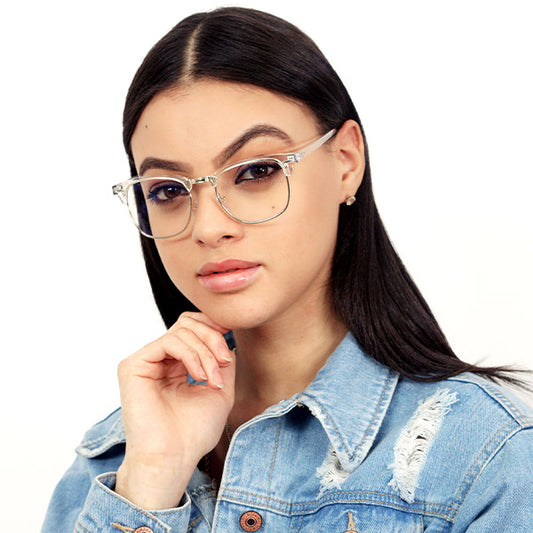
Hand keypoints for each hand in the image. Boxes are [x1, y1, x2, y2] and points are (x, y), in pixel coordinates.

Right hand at [115, 311, 235, 508]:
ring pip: (181, 331)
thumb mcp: (220, 387)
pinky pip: (169, 342)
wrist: (174, 458)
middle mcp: (158, 360)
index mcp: (175, 364)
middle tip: (224, 360)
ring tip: (212, 378)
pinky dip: (191, 355)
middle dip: (212, 336)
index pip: (192, 328)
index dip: (212, 328)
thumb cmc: (194, 431)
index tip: (228, 344)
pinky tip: (199, 376)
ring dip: (205, 351)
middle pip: (187, 323)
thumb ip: (222, 359)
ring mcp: (145, 361)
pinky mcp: (133, 365)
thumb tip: (225, 335)